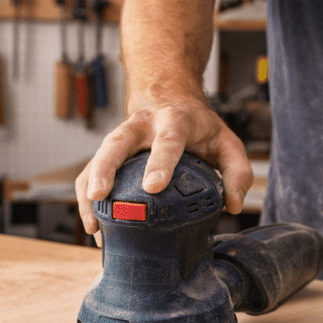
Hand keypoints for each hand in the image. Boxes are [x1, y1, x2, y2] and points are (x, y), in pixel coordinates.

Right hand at [74, 97, 253, 234]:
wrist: (167, 96)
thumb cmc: (196, 125)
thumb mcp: (226, 141)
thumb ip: (236, 171)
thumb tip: (232, 206)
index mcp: (174, 121)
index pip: (167, 141)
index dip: (159, 163)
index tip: (153, 186)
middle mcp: (141, 126)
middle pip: (116, 144)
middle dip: (105, 169)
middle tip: (100, 195)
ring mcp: (119, 137)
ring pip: (97, 158)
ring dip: (89, 188)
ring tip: (93, 224)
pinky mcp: (106, 151)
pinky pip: (89, 172)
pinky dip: (86, 198)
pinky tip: (93, 226)